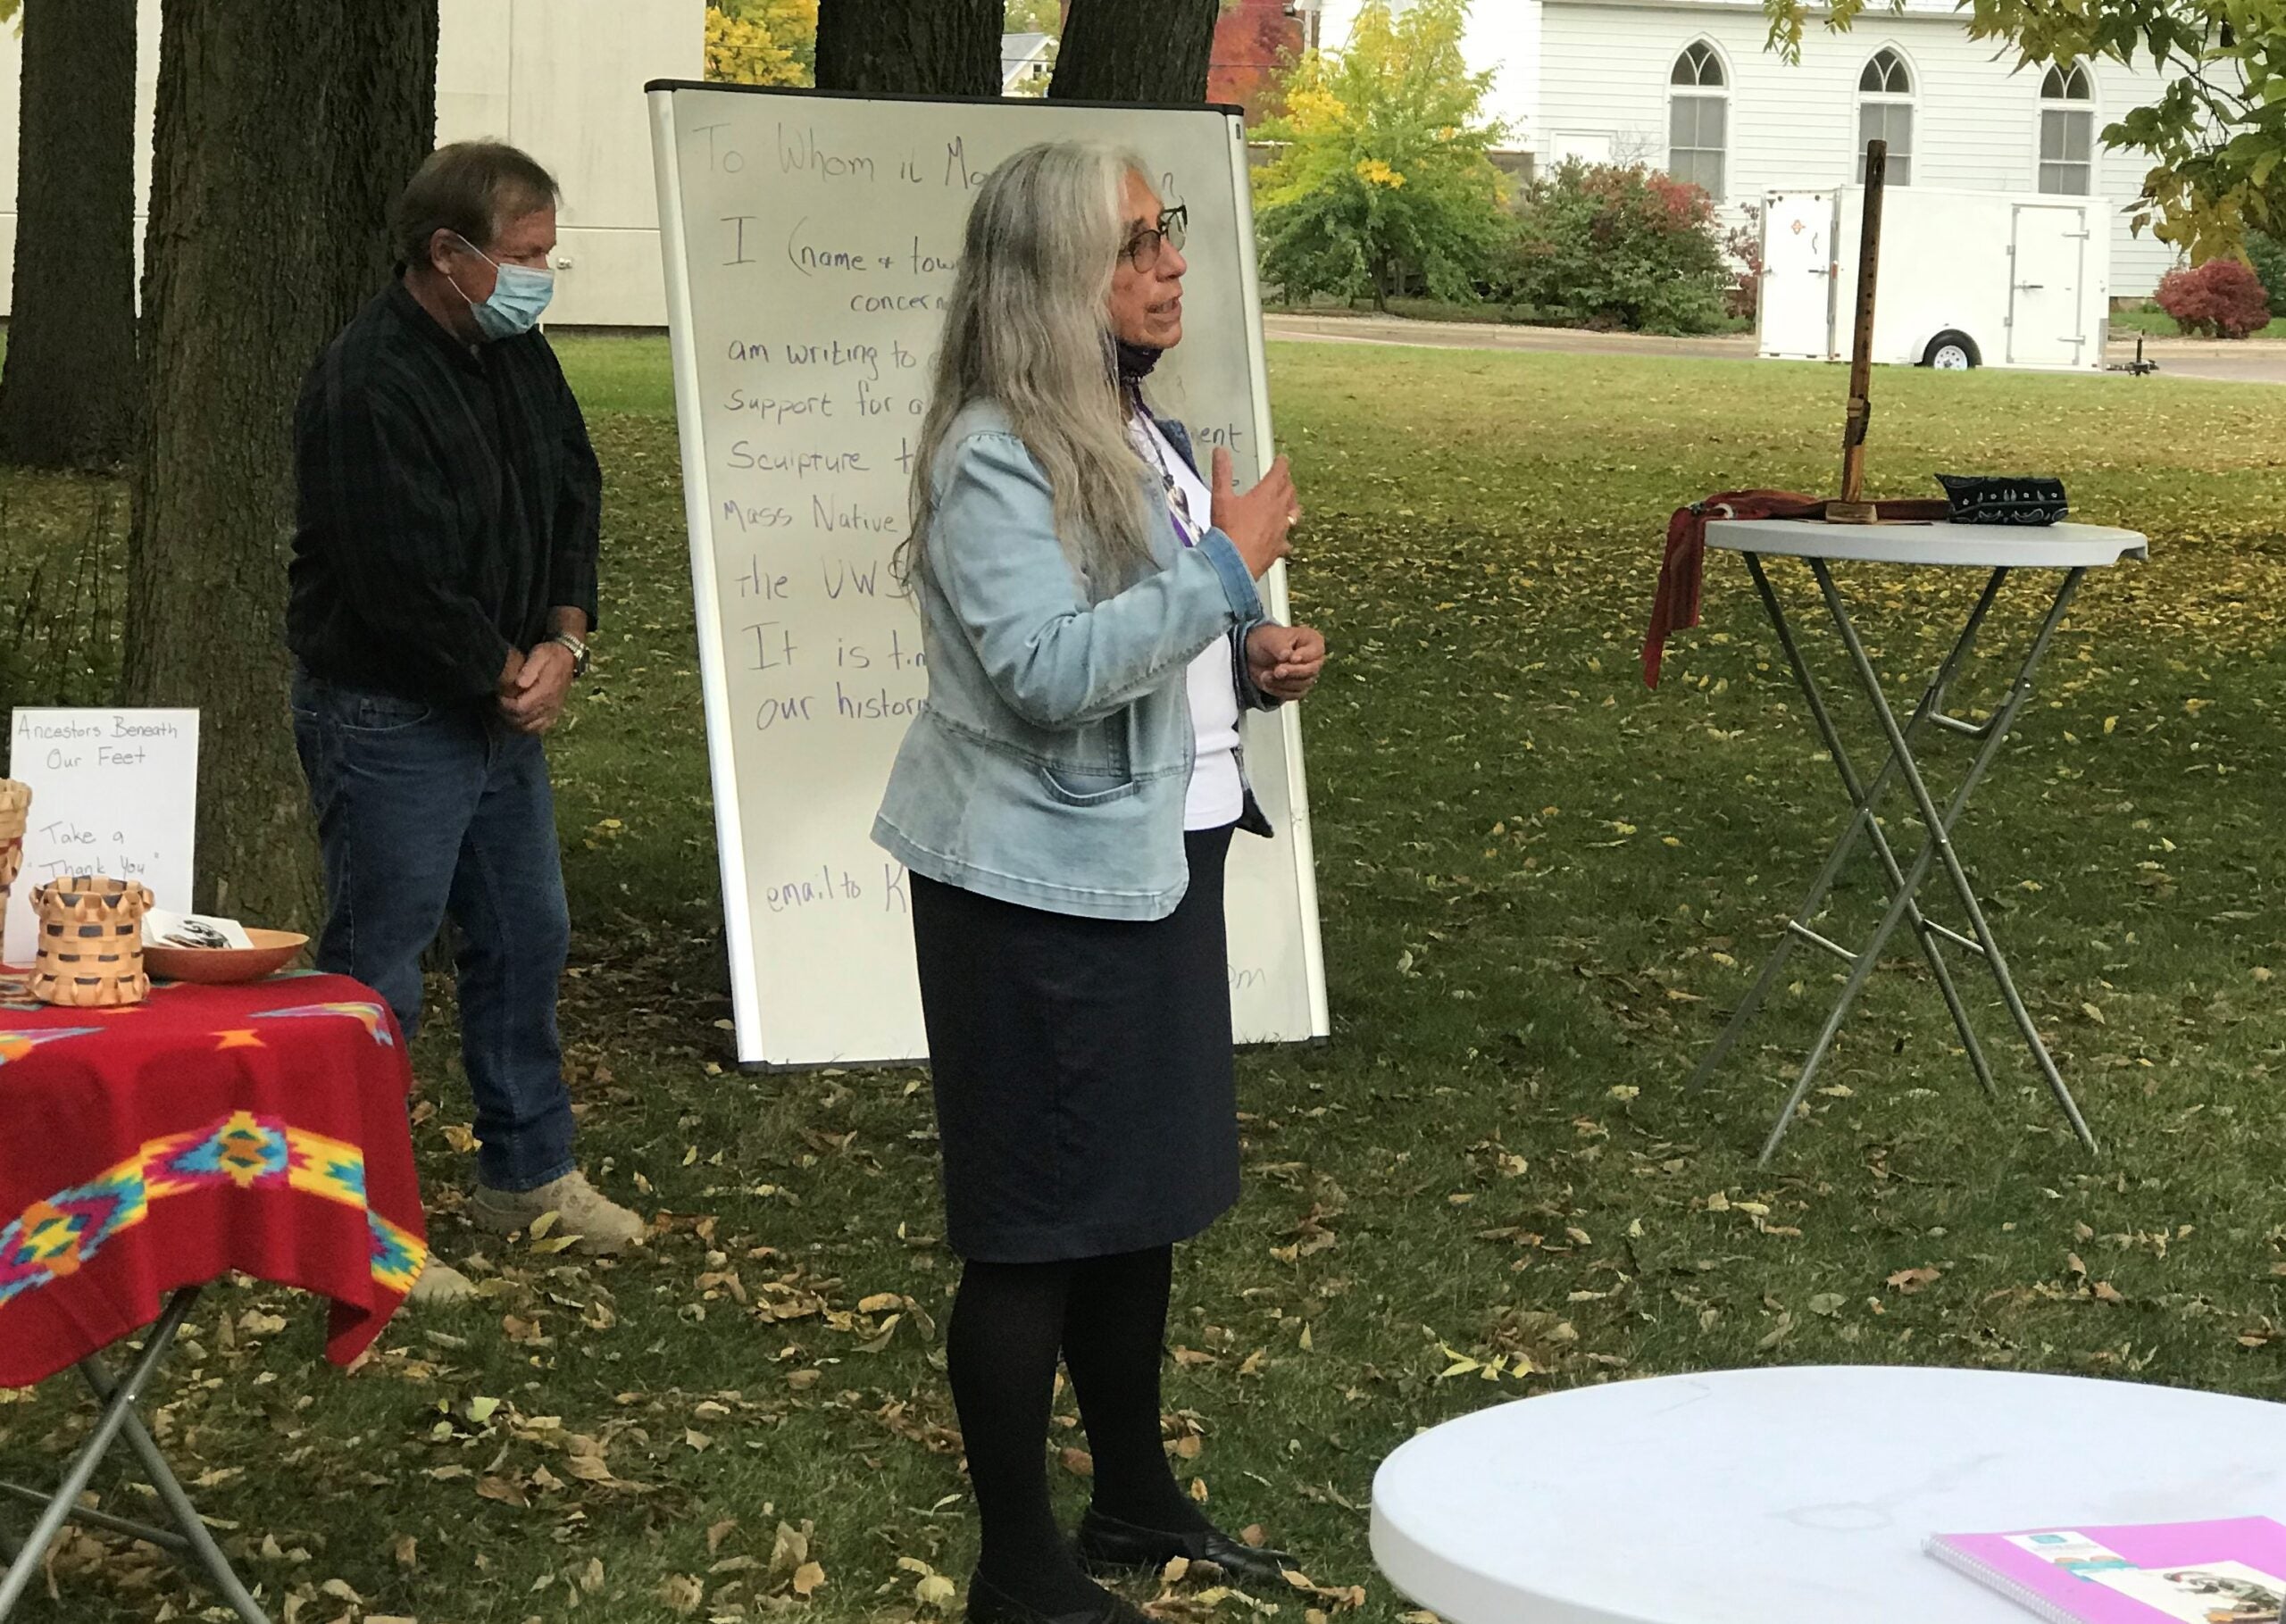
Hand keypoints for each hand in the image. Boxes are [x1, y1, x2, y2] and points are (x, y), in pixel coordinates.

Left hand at [501, 641, 574, 734]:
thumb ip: (529, 668)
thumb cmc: (550, 655)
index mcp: (545, 691)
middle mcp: (550, 704)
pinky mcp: (554, 714)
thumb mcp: (539, 654)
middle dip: (507, 713)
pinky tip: (519, 720)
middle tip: (499, 702)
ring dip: (515, 722)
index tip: (499, 696)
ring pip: (530, 727)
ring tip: (506, 711)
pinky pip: (540, 729)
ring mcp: (553, 711)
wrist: (568, 658)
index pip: (520, 707)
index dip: (506, 705)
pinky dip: (527, 728)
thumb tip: (519, 683)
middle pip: (523, 719)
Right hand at [1210, 447, 1299, 579]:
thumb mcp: (1220, 498)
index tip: (1283, 459)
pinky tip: (1283, 540)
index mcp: (1266, 496)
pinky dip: (1285, 537)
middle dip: (1287, 482)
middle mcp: (1278, 511)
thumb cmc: (1228, 531)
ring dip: (1292, 505)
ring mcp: (1281, 531)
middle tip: (1285, 478)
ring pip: (1293, 514)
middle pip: (1289, 492)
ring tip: (1290, 503)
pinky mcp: (1278, 548)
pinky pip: (1286, 541)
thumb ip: (1222, 473)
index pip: (1279, 474)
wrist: (1234, 563)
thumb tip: (1220, 452)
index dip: (1281, 465)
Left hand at [1246, 622, 1326, 701]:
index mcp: (1312, 641)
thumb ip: (1279, 646)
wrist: (1255, 656)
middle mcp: (1314, 659)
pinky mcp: (1300, 688)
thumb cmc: (1267, 641)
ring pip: (1302, 684)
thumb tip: (1286, 655)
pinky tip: (1267, 684)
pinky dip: (1279, 691)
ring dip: (1281, 682)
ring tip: (1265, 675)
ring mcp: (1308, 675)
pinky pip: (1294, 694)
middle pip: (1311, 670)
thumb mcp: (1270, 639)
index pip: (1316, 651)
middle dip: (1292, 672)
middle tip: (1277, 671)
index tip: (1291, 658)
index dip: (1304, 656)